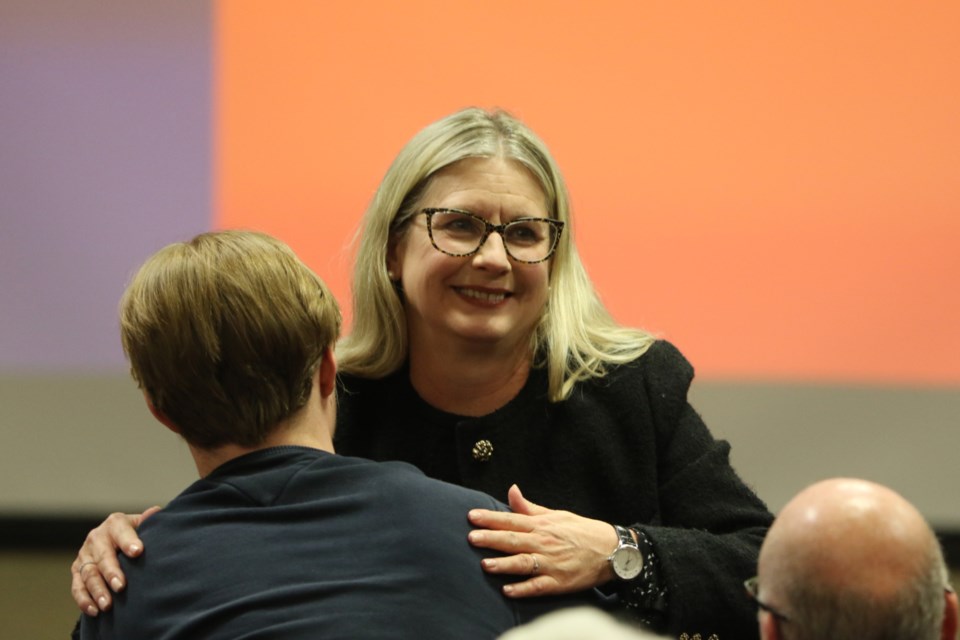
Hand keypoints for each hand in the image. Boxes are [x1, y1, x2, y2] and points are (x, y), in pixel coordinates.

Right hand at [70, 506, 159, 615]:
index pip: (121, 532)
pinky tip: (94, 610)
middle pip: (103, 556)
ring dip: (97, 590)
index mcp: (115, 523)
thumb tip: (155, 512)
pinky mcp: (77, 571)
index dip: (128, 541)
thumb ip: (149, 522)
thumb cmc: (136, 534)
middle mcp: (96, 537)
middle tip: (120, 586)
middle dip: (111, 572)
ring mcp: (85, 555)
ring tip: (107, 605)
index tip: (138, 552)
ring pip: (88, 574)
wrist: (117, 541)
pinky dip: (84, 600)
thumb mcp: (143, 525)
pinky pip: (77, 587)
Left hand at [467, 484, 617, 597]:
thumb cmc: (581, 531)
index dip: (490, 518)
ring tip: (485, 564)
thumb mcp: (556, 514)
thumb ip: (530, 507)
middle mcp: (544, 543)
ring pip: (523, 563)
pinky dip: (523, 589)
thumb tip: (511, 490)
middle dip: (491, 539)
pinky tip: (508, 590)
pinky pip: (538, 586)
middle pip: (513, 540)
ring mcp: (551, 564)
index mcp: (542, 526)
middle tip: (471, 538)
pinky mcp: (559, 582)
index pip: (511, 520)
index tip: (471, 517)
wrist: (611, 550)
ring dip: (504, 564)